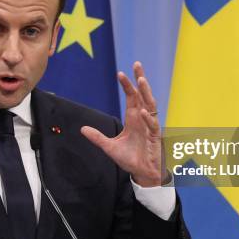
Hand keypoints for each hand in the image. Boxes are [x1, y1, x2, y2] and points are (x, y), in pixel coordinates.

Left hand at [81, 62, 163, 186]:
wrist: (142, 174)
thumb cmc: (130, 159)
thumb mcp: (109, 147)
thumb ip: (97, 137)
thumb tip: (82, 129)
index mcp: (133, 118)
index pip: (131, 97)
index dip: (127, 85)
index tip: (120, 73)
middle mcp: (143, 119)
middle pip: (143, 94)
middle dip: (140, 79)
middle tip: (136, 64)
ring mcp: (150, 127)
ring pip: (150, 105)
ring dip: (146, 92)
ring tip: (140, 80)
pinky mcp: (155, 138)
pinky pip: (153, 125)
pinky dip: (148, 118)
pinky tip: (142, 112)